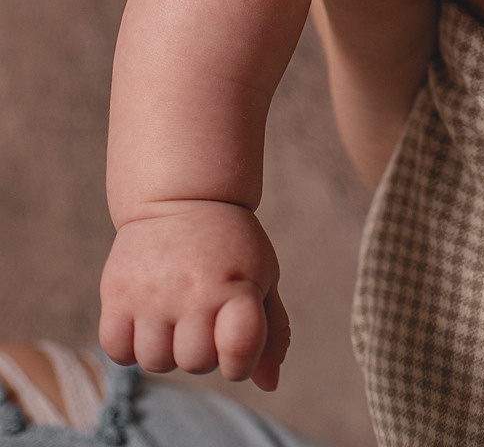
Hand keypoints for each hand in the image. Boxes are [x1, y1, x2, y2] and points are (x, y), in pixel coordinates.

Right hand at [99, 202, 287, 391]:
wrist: (181, 196)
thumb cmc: (229, 244)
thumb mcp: (262, 275)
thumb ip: (271, 330)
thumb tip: (269, 384)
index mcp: (236, 286)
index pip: (240, 352)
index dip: (242, 358)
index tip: (237, 335)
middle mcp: (192, 291)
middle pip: (196, 363)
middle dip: (204, 347)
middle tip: (204, 310)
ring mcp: (151, 293)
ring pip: (156, 362)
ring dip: (167, 347)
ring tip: (175, 310)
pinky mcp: (116, 292)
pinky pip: (118, 351)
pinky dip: (130, 344)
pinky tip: (146, 316)